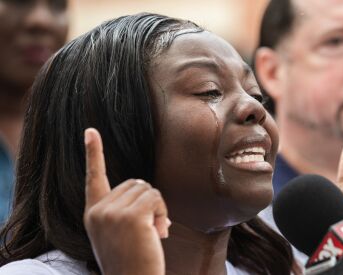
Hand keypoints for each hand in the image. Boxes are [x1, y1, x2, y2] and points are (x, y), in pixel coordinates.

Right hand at [83, 128, 169, 274]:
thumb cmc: (132, 262)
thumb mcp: (120, 234)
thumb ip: (126, 210)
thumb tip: (150, 194)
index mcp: (93, 214)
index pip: (93, 177)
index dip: (94, 153)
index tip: (91, 131)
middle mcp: (99, 210)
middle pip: (135, 183)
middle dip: (149, 201)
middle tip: (150, 229)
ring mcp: (113, 213)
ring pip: (147, 188)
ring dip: (157, 208)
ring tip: (153, 232)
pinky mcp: (131, 216)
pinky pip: (155, 198)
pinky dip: (162, 212)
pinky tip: (158, 232)